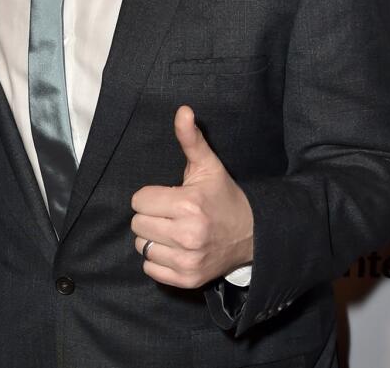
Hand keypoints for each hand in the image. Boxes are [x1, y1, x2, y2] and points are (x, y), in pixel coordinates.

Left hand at [130, 105, 253, 287]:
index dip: (151, 196)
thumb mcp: (208, 166)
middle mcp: (187, 235)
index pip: (139, 201)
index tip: (169, 197)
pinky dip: (158, 260)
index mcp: (188, 205)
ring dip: (153, 238)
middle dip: (151, 216)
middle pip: (137, 224)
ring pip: (142, 246)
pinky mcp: (187, 279)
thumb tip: (182, 110)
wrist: (252, 235)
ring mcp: (187, 260)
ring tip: (174, 230)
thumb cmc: (223, 197)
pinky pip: (150, 268)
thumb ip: (191, 139)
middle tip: (171, 213)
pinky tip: (175, 248)